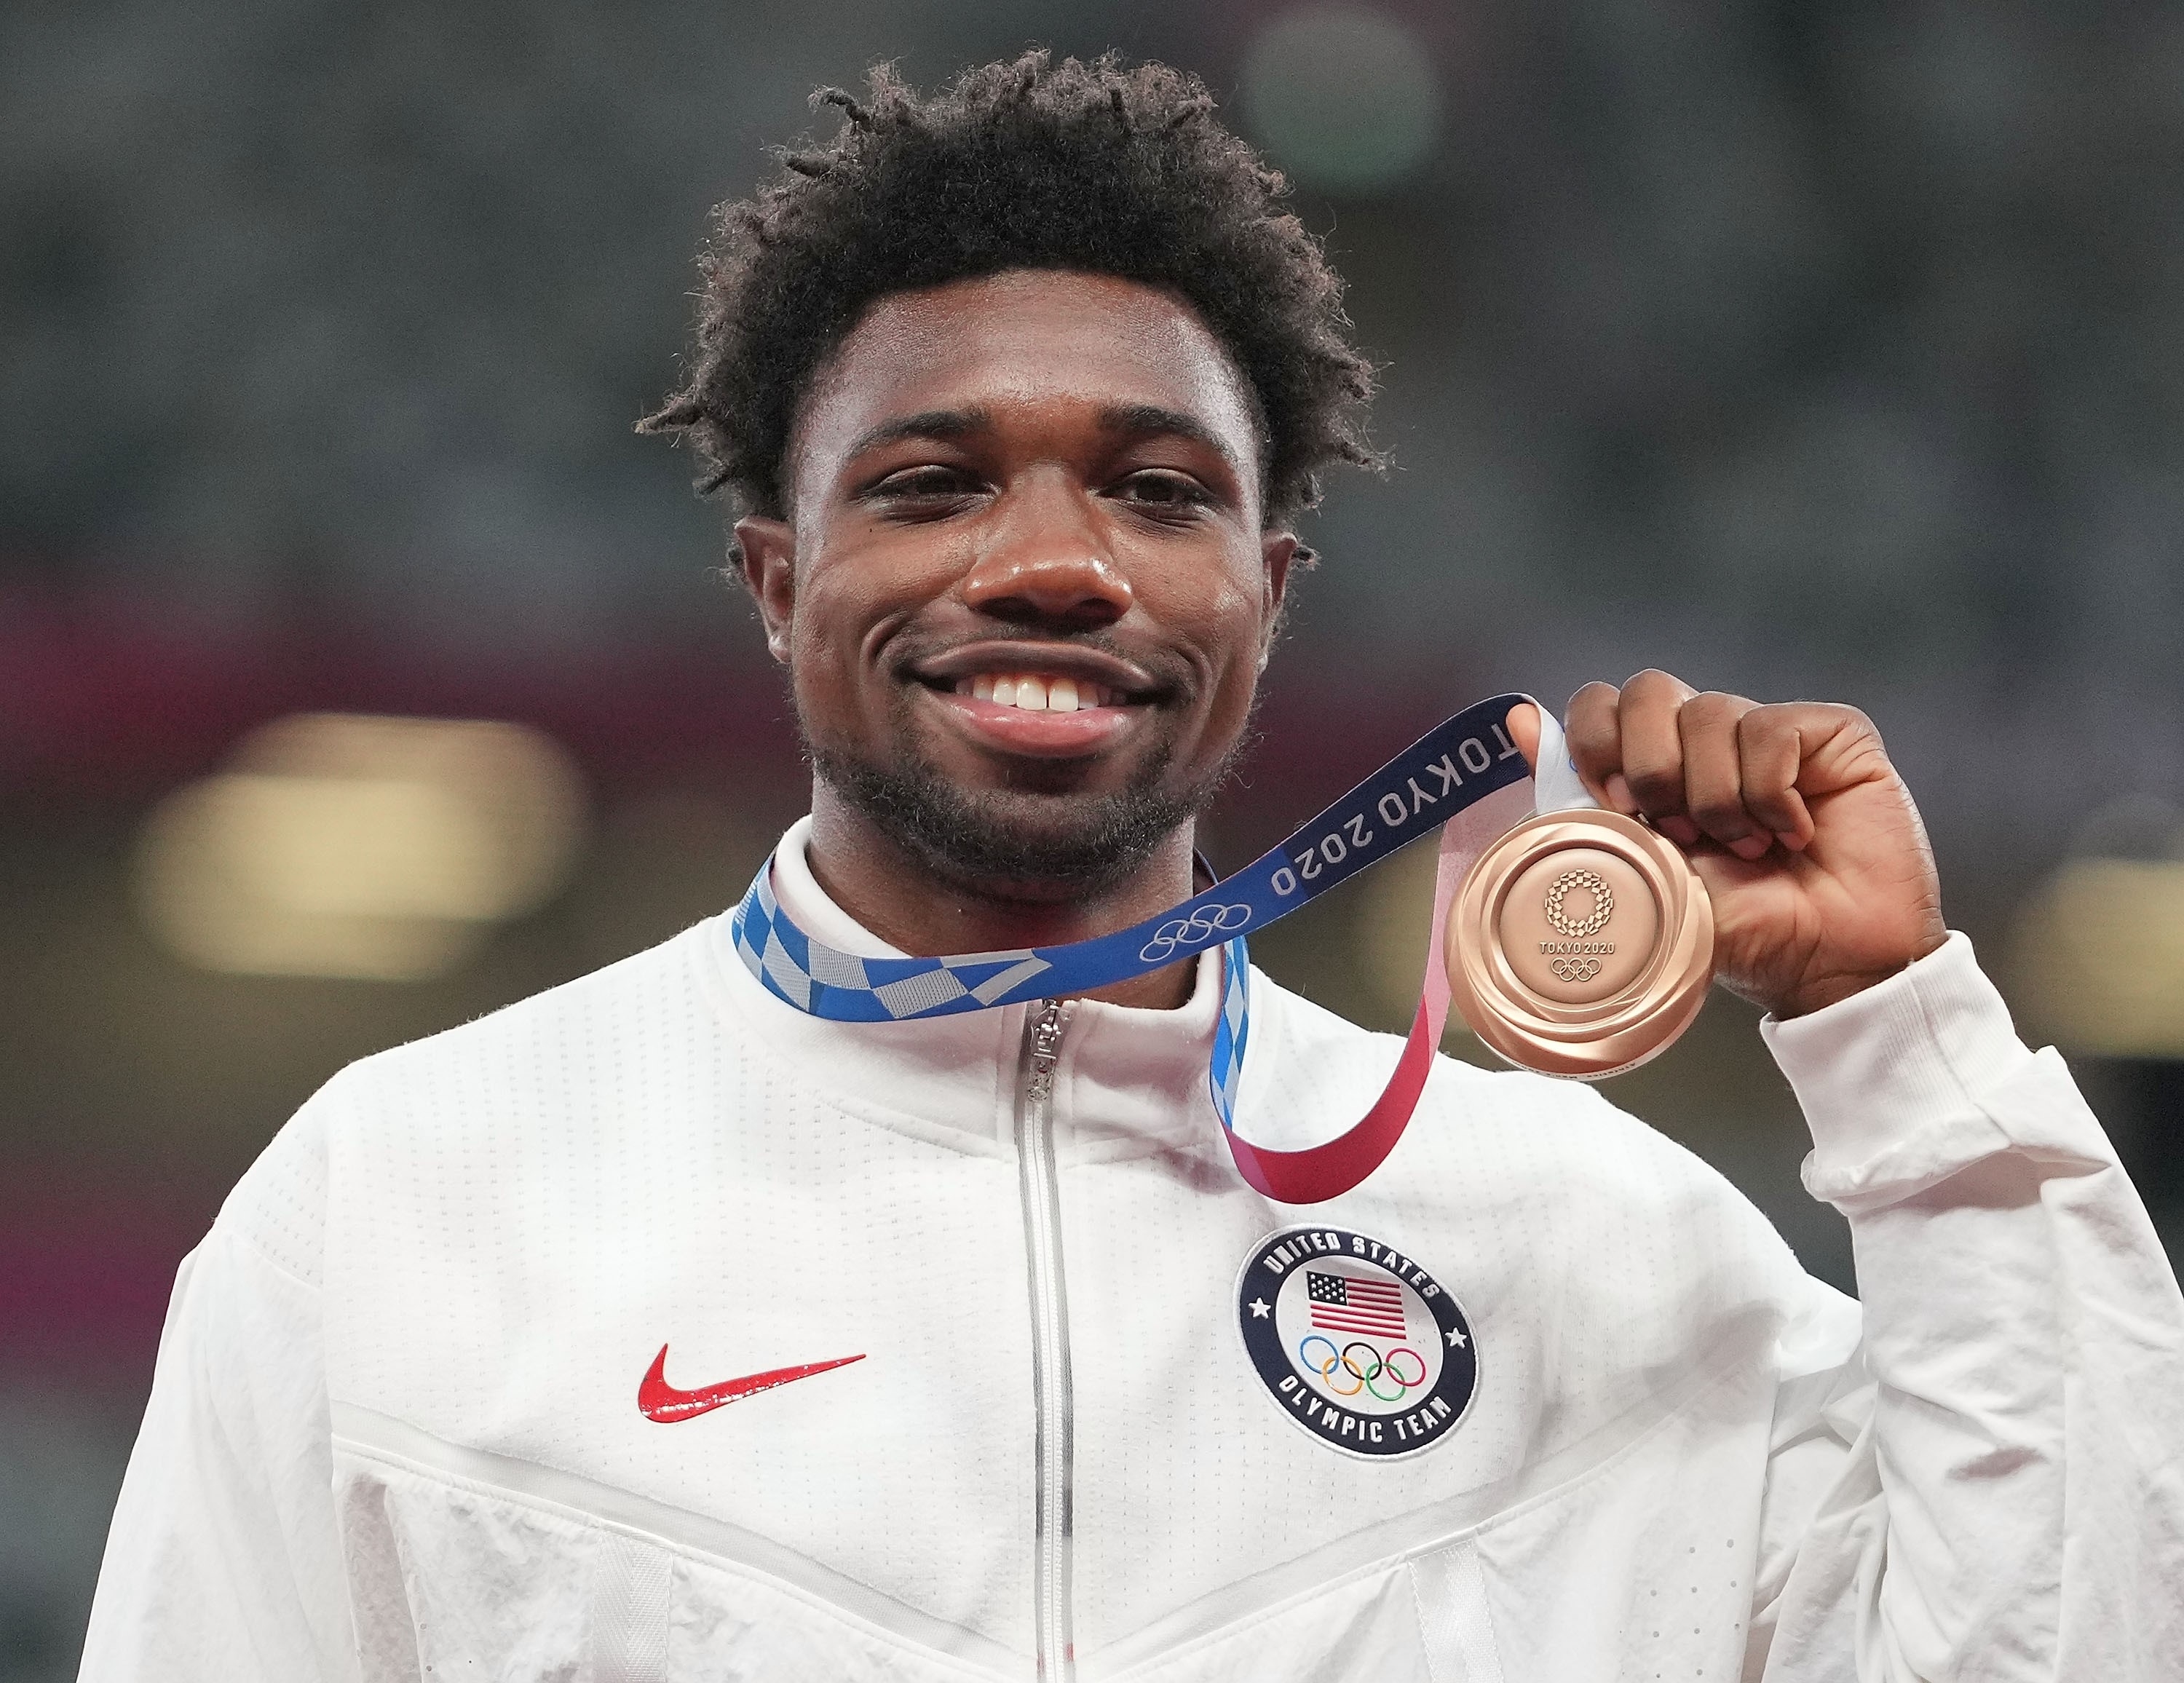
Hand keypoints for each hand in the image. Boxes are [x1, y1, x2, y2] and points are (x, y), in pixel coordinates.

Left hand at [1515, 672, 1947, 1018]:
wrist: (1824, 962)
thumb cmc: (1736, 925)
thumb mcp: (1642, 871)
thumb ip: (1582, 799)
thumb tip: (1518, 719)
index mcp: (1652, 766)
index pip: (1599, 703)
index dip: (1595, 742)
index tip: (1613, 803)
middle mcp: (1705, 740)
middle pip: (1646, 690)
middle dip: (1651, 768)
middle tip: (1680, 834)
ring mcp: (1767, 731)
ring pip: (1709, 713)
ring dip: (1716, 798)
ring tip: (1747, 849)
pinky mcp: (1830, 733)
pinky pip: (1770, 730)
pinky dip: (1771, 794)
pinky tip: (1793, 832)